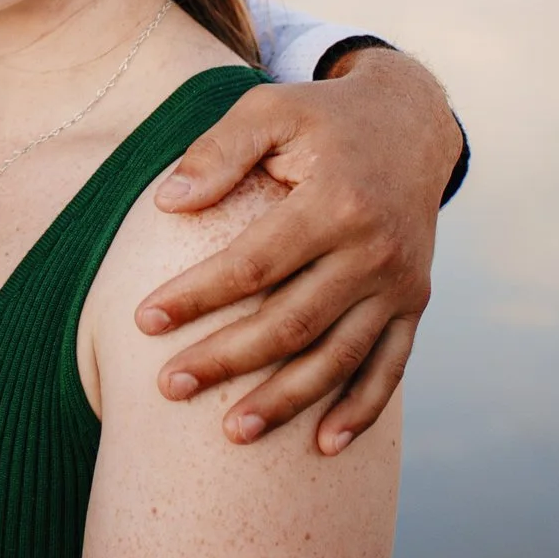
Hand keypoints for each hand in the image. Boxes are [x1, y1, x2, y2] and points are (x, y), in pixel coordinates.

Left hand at [134, 48, 456, 453]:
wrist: (411, 124)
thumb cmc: (322, 118)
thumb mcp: (268, 111)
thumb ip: (218, 152)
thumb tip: (167, 203)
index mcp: (335, 201)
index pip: (254, 263)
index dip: (198, 296)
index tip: (144, 321)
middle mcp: (374, 250)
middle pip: (292, 322)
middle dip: (227, 360)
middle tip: (168, 387)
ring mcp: (400, 284)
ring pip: (338, 358)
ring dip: (286, 402)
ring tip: (232, 433)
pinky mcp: (414, 304)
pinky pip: (390, 368)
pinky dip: (360, 411)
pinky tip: (322, 446)